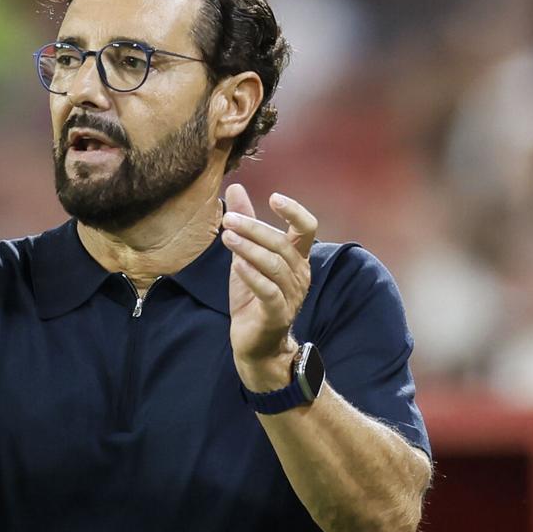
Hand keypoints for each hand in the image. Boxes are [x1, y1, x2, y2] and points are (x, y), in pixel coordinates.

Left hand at [221, 183, 317, 391]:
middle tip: (229, 218)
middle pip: (282, 244)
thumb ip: (246, 223)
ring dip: (249, 249)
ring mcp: (291, 296)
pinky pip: (268, 291)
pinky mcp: (277, 314)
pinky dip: (252, 276)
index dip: (294, 211)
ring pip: (274, 265)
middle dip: (255, 228)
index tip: (273, 197)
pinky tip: (236, 264)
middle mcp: (299, 275)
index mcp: (296, 259)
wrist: (255, 344)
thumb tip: (235, 187)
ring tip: (226, 236)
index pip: (306, 228)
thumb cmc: (253, 297)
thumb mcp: (246, 255)